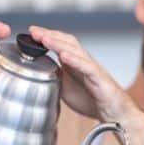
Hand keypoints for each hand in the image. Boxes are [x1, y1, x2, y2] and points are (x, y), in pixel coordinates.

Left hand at [29, 25, 143, 126]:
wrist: (112, 113)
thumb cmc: (91, 99)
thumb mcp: (64, 87)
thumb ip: (53, 76)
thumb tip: (36, 70)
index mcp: (74, 63)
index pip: (61, 43)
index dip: (47, 36)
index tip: (31, 32)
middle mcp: (83, 62)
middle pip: (67, 41)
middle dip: (50, 35)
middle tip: (34, 31)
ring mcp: (91, 68)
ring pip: (75, 51)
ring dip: (58, 44)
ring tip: (44, 39)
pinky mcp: (99, 78)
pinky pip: (87, 67)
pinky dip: (75, 60)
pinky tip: (64, 57)